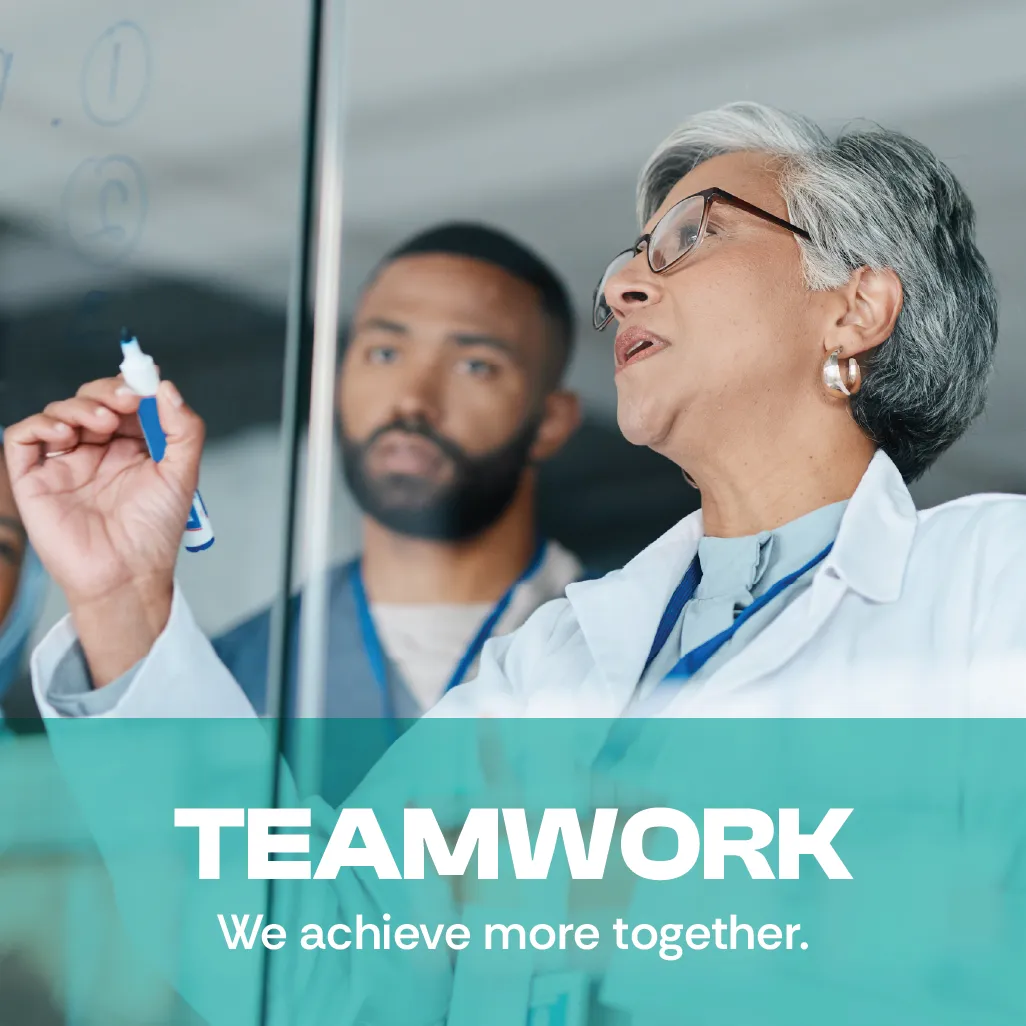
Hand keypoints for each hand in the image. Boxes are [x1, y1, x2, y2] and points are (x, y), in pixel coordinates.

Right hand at [3, 377, 204, 683]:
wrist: (127, 573)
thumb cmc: (154, 531)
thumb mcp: (182, 474)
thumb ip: (183, 430)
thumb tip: (167, 388)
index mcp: (132, 447)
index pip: (125, 401)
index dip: (132, 386)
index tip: (144, 382)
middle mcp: (97, 450)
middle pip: (90, 399)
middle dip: (106, 391)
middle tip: (124, 401)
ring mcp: (65, 462)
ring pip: (59, 412)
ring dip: (79, 406)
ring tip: (102, 422)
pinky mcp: (35, 479)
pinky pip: (22, 438)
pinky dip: (39, 425)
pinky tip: (65, 434)